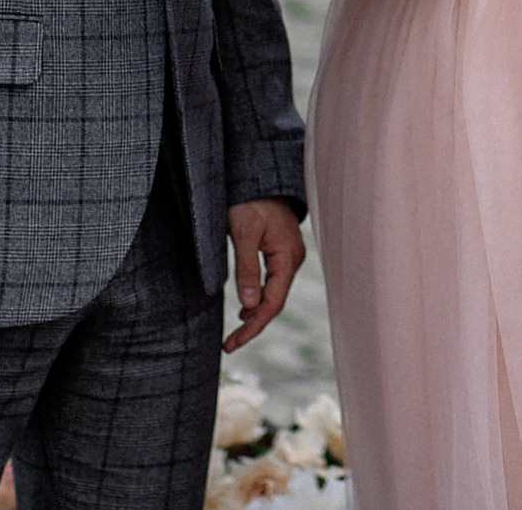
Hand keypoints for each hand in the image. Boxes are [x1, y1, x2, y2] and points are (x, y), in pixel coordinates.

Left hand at [223, 197, 305, 351]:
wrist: (261, 177)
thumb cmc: (251, 200)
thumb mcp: (244, 232)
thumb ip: (247, 269)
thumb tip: (249, 306)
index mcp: (288, 257)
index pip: (273, 302)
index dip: (253, 326)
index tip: (232, 343)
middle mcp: (292, 259)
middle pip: (275, 302)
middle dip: (253, 325)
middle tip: (229, 344)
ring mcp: (288, 256)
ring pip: (274, 293)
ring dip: (255, 314)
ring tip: (235, 333)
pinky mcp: (280, 251)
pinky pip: (272, 282)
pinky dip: (258, 299)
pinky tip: (246, 309)